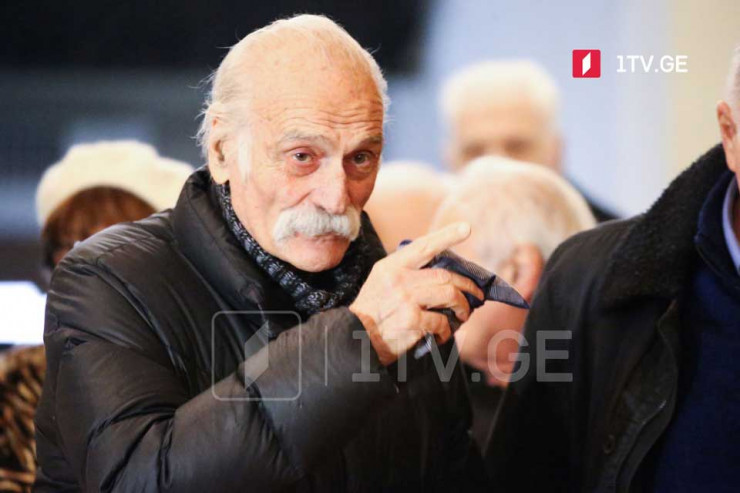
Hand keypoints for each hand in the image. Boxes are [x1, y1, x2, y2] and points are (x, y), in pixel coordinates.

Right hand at [350, 223, 483, 365]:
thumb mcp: (381, 282)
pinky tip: (443, 334)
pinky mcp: (411, 320)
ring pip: (449, 295)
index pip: (423, 246)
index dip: (447, 236)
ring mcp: (405, 299)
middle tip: (476, 296)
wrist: (353, 337)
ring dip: (462, 307)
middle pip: (445, 276)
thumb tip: (441, 273)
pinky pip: (441, 321)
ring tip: (463, 315)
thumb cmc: (372, 311)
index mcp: (391, 266)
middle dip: (467, 286)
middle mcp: (399, 279)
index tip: (466, 228)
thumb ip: (405, 273)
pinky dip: (447, 330)